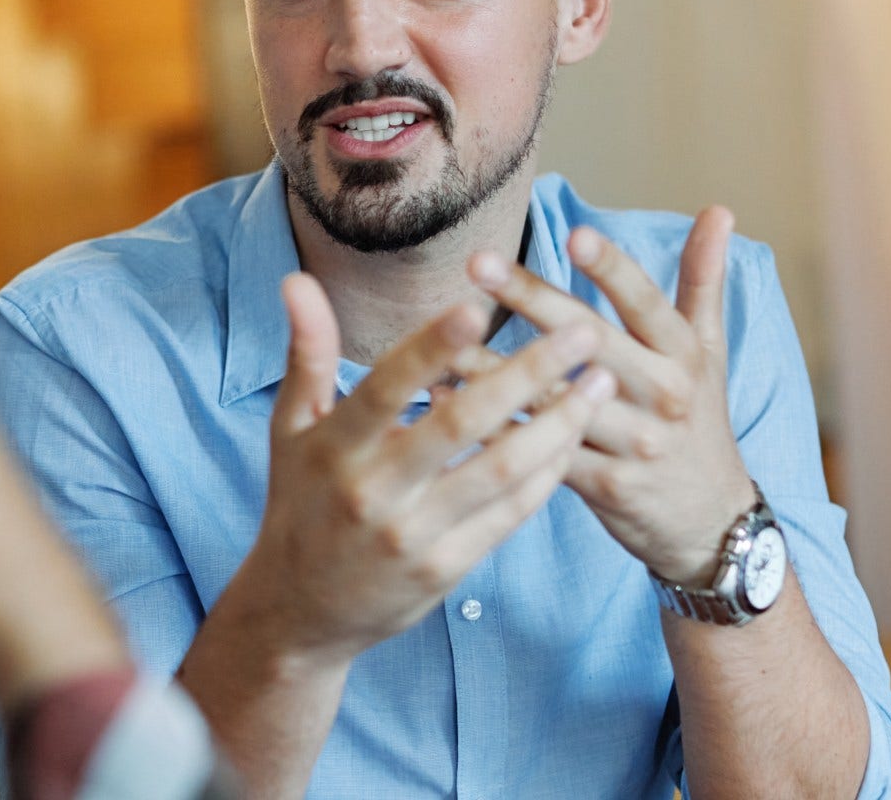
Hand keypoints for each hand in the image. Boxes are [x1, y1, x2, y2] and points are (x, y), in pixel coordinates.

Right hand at [219, 273, 614, 665]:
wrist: (300, 611)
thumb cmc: (300, 500)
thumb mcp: (291, 427)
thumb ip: (307, 352)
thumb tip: (297, 279)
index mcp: (334, 447)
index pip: (387, 387)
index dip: (431, 348)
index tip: (479, 306)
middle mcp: (374, 491)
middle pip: (462, 424)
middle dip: (530, 373)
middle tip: (582, 330)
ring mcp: (413, 534)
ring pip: (501, 470)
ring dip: (559, 422)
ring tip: (600, 381)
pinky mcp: (445, 569)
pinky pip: (509, 514)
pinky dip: (546, 473)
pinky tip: (574, 435)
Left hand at [468, 208, 755, 586]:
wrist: (711, 522)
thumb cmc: (700, 420)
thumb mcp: (709, 351)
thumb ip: (703, 281)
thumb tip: (719, 209)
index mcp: (682, 356)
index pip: (645, 303)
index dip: (611, 268)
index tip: (572, 232)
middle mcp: (661, 396)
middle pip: (589, 340)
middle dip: (530, 298)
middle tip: (477, 263)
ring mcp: (633, 444)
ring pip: (553, 399)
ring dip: (492, 366)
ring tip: (442, 334)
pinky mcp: (603, 486)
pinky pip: (539, 452)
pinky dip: (492, 427)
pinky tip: (444, 399)